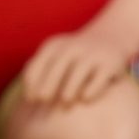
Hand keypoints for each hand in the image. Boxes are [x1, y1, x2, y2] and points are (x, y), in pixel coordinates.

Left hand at [20, 30, 136, 109]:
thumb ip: (39, 70)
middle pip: (56, 68)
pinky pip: (98, 80)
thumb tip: (28, 99)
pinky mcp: (110, 63)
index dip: (32, 83)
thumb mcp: (55, 55)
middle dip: (48, 86)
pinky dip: (91, 90)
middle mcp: (73, 47)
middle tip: (44, 101)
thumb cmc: (74, 56)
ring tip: (65, 102)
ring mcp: (93, 54)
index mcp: (54, 46)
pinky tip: (85, 98)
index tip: (32, 100)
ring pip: (78, 74)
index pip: (38, 65)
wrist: (110, 37)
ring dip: (69, 89)